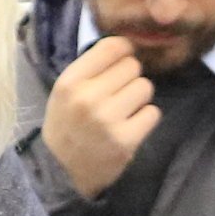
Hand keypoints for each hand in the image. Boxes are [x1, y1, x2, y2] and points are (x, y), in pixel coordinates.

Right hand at [43, 33, 160, 202]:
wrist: (61, 170)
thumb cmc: (66, 124)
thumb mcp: (65, 91)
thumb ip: (92, 67)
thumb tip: (128, 45)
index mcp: (70, 82)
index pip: (113, 47)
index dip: (123, 52)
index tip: (120, 63)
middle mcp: (87, 98)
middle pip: (132, 66)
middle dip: (129, 79)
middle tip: (116, 95)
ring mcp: (107, 120)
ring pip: (145, 87)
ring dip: (138, 98)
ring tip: (123, 111)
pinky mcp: (125, 140)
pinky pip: (153, 112)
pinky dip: (145, 119)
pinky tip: (129, 126)